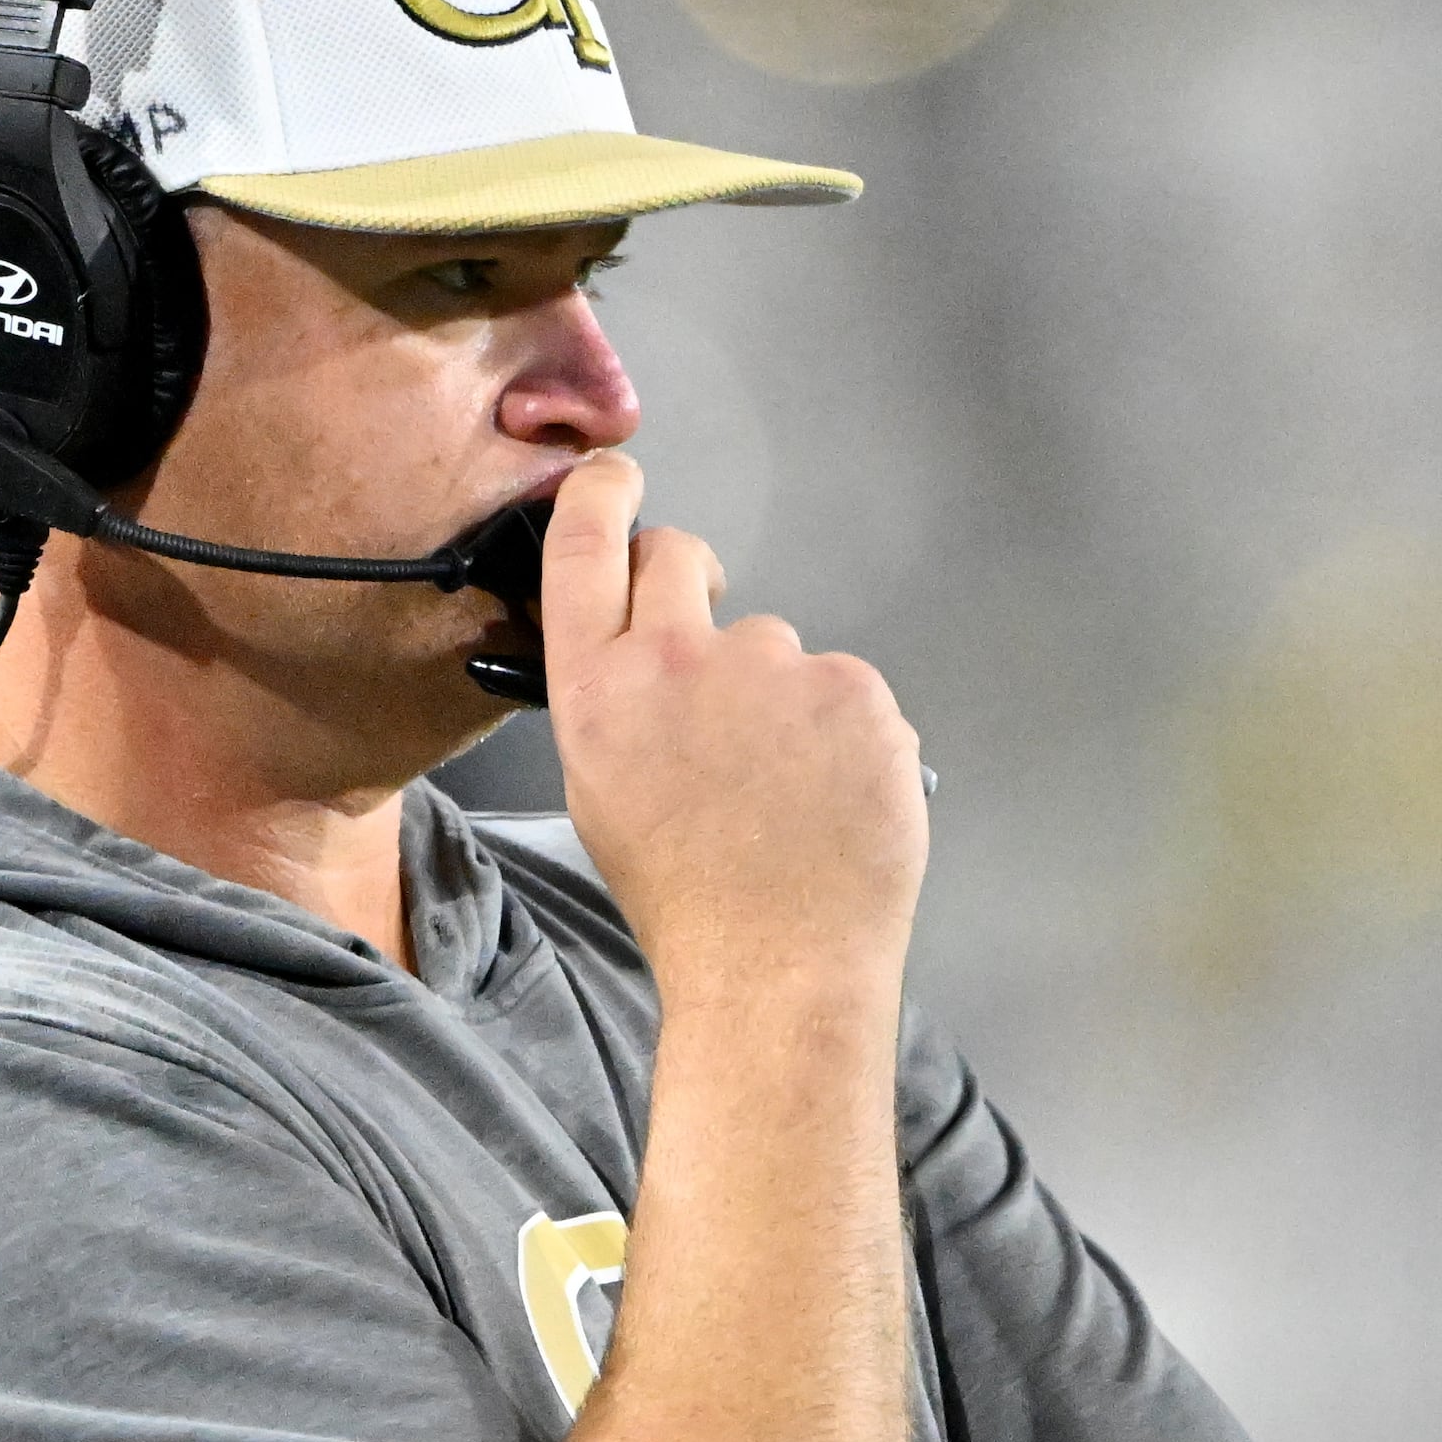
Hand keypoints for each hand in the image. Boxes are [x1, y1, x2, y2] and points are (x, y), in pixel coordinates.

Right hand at [538, 451, 927, 1012]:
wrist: (777, 964)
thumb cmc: (686, 898)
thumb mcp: (603, 791)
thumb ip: (615, 700)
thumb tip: (638, 654)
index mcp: (599, 688)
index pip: (586, 543)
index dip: (602, 494)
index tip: (617, 477)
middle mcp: (679, 657)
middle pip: (682, 558)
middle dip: (693, 584)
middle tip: (714, 666)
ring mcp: (775, 667)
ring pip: (775, 647)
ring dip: (780, 693)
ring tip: (783, 787)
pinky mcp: (856, 688)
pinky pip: (845, 688)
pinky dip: (845, 732)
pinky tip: (830, 795)